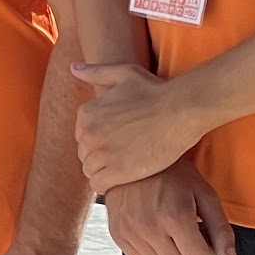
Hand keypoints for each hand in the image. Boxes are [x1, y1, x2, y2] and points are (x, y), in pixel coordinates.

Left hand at [73, 61, 206, 190]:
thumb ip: (96, 72)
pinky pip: (99, 185)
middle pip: (84, 155)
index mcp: (86, 113)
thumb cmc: (156, 91)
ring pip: (90, 171)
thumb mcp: (124, 73)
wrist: (181, 109)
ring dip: (103, 172)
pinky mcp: (118, 171)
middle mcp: (89, 133)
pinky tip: (121, 181)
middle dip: (99, 158)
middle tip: (121, 158)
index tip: (115, 144)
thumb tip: (73, 68)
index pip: (81, 137)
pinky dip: (106, 186)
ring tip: (123, 170)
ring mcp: (102, 153)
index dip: (98, 142)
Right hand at [105, 164, 238, 254]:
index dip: (207, 250)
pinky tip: (154, 234)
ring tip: (169, 233)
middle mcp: (149, 227)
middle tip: (187, 233)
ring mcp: (130, 232)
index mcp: (174, 216)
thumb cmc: (170, 172)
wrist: (131, 157)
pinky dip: (151, 254)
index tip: (202, 234)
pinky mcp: (118, 234)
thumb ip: (221, 228)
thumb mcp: (204, 194)